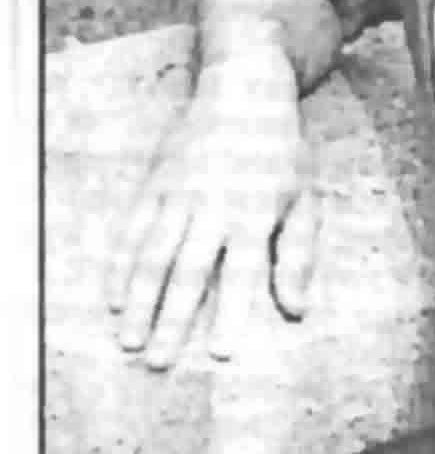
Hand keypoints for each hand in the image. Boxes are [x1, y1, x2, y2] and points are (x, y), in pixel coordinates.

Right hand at [107, 66, 315, 369]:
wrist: (244, 90)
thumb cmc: (281, 153)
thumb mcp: (304, 198)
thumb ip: (297, 256)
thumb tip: (297, 310)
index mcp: (255, 212)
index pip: (242, 271)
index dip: (230, 312)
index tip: (219, 352)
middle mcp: (214, 205)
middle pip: (188, 270)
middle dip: (171, 318)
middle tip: (158, 362)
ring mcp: (179, 193)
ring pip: (152, 253)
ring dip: (139, 301)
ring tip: (129, 340)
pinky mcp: (154, 182)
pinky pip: (131, 229)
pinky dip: (119, 265)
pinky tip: (112, 298)